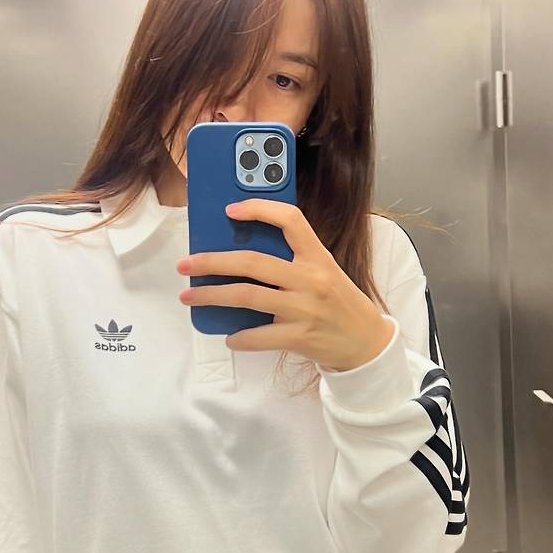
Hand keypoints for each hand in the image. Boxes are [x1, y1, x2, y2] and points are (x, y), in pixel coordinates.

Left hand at [175, 198, 394, 371]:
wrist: (366, 342)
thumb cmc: (339, 303)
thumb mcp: (324, 272)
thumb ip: (292, 262)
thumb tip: (240, 257)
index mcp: (317, 256)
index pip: (290, 220)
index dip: (259, 210)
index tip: (230, 210)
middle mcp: (310, 279)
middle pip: (252, 262)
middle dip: (212, 262)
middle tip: (186, 264)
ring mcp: (304, 308)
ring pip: (247, 296)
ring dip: (211, 296)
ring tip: (190, 297)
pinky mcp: (300, 336)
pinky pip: (259, 336)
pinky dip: (239, 338)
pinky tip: (229, 337)